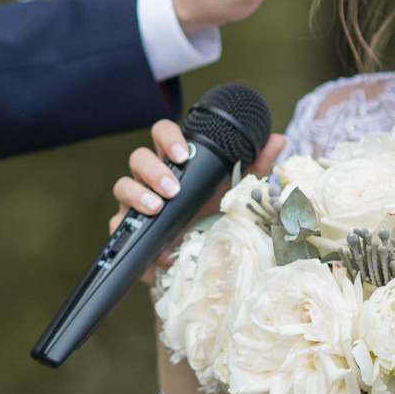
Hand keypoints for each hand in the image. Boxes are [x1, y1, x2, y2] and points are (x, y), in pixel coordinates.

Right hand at [111, 119, 287, 279]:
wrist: (200, 258)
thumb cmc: (212, 216)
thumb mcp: (235, 191)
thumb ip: (254, 165)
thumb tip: (277, 139)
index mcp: (175, 162)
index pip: (162, 135)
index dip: (168, 137)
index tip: (183, 153)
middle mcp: (151, 178)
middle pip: (138, 158)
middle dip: (153, 170)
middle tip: (173, 188)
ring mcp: (136, 203)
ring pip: (122, 186)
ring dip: (138, 194)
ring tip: (157, 207)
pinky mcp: (129, 231)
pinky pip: (116, 226)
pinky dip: (132, 234)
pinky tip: (156, 246)